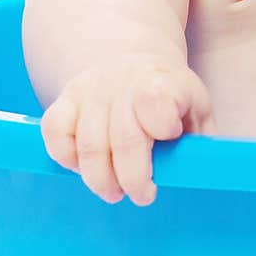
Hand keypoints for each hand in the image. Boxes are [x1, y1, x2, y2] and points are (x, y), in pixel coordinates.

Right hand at [40, 52, 215, 205]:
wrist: (131, 59)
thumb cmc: (169, 97)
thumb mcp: (196, 109)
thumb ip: (201, 141)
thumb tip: (200, 174)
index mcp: (162, 82)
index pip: (156, 101)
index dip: (163, 126)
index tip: (169, 138)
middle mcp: (124, 83)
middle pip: (123, 139)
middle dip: (133, 179)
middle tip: (142, 195)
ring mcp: (91, 91)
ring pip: (88, 145)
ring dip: (101, 180)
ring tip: (114, 191)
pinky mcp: (65, 99)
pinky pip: (55, 134)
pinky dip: (66, 159)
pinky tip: (84, 167)